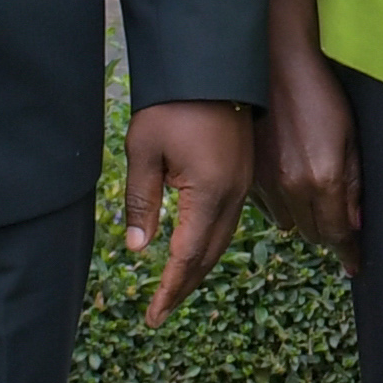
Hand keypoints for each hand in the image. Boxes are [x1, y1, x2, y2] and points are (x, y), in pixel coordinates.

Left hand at [123, 98, 252, 321]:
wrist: (211, 65)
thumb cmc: (172, 104)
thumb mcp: (143, 153)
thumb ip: (141, 203)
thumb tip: (137, 248)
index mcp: (210, 193)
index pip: (187, 255)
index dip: (170, 289)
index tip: (154, 316)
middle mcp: (234, 195)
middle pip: (210, 255)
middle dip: (184, 286)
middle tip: (160, 312)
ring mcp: (243, 185)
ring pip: (223, 240)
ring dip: (199, 267)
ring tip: (175, 288)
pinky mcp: (244, 174)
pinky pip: (230, 221)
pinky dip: (211, 244)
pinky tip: (196, 249)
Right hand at [251, 0, 357, 257]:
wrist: (276, 68)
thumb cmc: (321, 95)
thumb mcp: (350, 137)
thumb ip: (354, 184)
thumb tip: (356, 223)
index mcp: (323, 179)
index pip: (339, 233)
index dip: (349, 252)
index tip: (357, 264)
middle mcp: (293, 187)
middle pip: (315, 233)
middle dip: (331, 236)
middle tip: (343, 232)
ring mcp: (267, 182)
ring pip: (291, 224)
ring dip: (307, 221)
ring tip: (318, 207)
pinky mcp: (249, 174)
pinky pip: (268, 208)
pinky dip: (283, 207)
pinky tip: (293, 191)